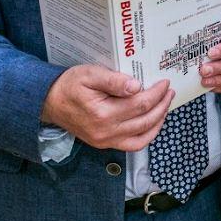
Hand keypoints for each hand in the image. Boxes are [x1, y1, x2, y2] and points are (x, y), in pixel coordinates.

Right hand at [41, 64, 171, 150]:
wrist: (50, 103)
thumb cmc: (70, 86)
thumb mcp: (89, 74)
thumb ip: (113, 80)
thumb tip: (136, 86)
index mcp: (102, 114)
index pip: (140, 104)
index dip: (156, 93)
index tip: (165, 83)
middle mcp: (106, 132)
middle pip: (145, 120)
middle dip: (162, 105)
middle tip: (170, 91)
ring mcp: (106, 141)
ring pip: (143, 136)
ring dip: (159, 120)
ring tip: (165, 105)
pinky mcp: (106, 144)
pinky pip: (134, 145)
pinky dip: (148, 135)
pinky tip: (154, 122)